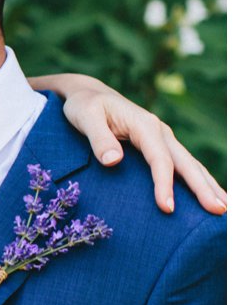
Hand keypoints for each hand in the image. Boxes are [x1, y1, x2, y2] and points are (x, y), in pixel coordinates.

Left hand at [58, 82, 227, 214]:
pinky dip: (197, 179)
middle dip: (203, 188)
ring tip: (223, 207)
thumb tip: (113, 161)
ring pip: (190, 164)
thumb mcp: (84, 117)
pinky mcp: (159, 145)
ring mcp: (162, 138)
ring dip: (208, 185)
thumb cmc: (84, 106)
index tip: (167, 208)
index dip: (165, 184)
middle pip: (185, 163)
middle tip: (219, 211)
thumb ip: (98, 138)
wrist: (89, 94)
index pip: (160, 159)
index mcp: (145, 125)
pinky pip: (182, 164)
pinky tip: (207, 194)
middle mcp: (160, 131)